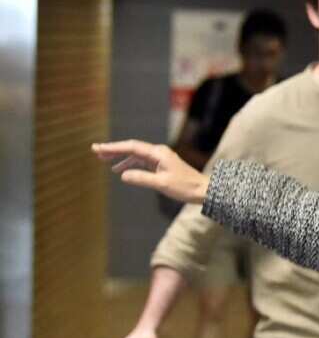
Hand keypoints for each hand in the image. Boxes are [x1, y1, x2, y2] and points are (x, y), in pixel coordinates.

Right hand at [93, 140, 209, 204]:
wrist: (203, 190)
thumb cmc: (185, 187)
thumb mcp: (161, 184)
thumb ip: (141, 178)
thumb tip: (123, 175)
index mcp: (158, 153)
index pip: (131, 147)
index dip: (113, 147)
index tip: (98, 148)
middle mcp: (159, 152)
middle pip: (132, 148)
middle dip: (114, 149)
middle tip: (96, 151)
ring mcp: (160, 158)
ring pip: (136, 155)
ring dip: (121, 157)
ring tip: (105, 161)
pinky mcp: (162, 165)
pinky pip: (142, 162)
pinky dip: (131, 164)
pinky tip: (121, 170)